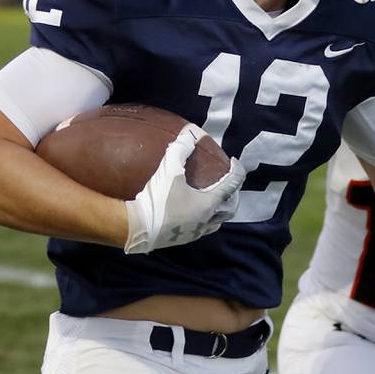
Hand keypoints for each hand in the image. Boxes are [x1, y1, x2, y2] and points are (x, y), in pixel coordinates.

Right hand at [124, 123, 244, 253]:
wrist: (137, 228)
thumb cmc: (158, 200)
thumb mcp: (169, 170)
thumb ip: (180, 150)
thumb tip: (189, 134)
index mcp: (208, 204)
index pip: (231, 186)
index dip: (237, 172)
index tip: (234, 162)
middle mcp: (206, 220)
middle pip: (230, 209)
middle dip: (233, 196)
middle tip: (227, 184)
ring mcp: (196, 232)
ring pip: (216, 222)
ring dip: (219, 211)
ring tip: (214, 200)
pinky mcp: (183, 239)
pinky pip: (202, 229)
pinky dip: (205, 219)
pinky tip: (193, 212)